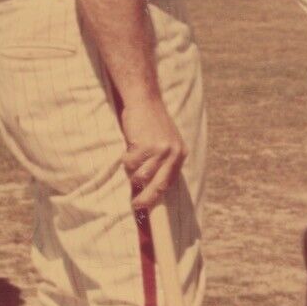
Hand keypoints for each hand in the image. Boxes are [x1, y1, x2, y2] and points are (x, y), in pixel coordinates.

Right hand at [119, 95, 186, 210]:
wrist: (145, 99)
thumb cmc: (151, 121)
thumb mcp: (165, 141)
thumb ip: (163, 160)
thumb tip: (150, 185)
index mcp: (180, 154)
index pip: (169, 182)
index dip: (157, 195)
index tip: (147, 205)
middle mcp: (174, 154)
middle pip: (158, 186)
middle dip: (146, 199)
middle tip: (135, 206)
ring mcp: (160, 150)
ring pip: (141, 176)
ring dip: (132, 172)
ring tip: (129, 161)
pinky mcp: (145, 145)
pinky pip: (130, 163)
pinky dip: (125, 159)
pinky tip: (127, 148)